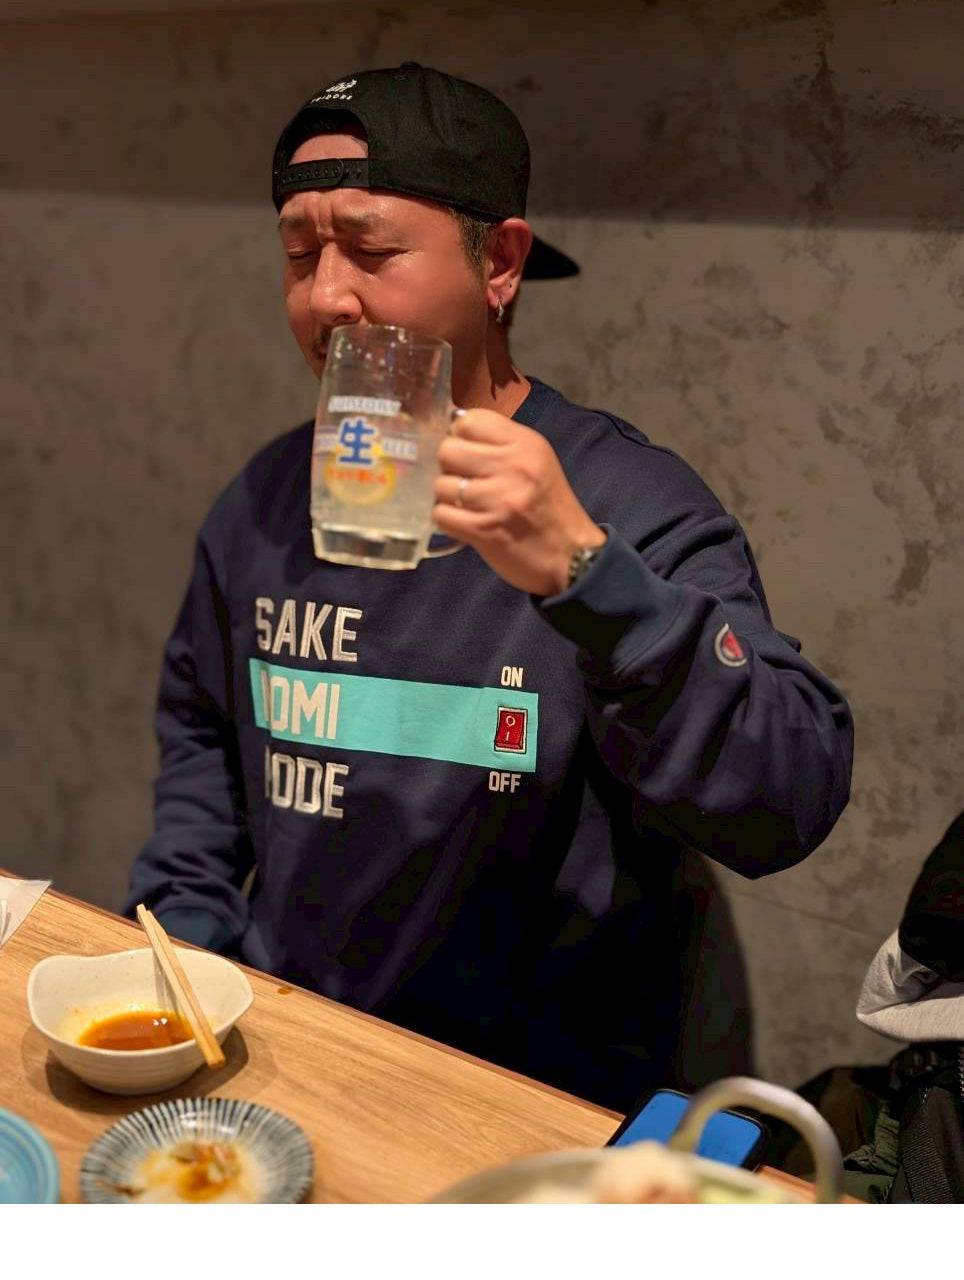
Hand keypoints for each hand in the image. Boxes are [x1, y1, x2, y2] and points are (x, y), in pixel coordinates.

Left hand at [433, 409, 605, 595]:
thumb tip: (455, 432)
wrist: (573, 556)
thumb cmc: (550, 509)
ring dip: (447, 497)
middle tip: (464, 481)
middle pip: (448, 450)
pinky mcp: (484, 530)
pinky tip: (464, 523)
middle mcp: (512, 466)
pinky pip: (441, 515)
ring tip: (466, 505)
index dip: (460, 436)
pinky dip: (447, 521)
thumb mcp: (537, 462)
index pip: (470, 420)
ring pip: (441, 484)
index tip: (468, 452)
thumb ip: (501, 445)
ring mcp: (497, 499)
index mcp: (526, 444)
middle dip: (450, 467)